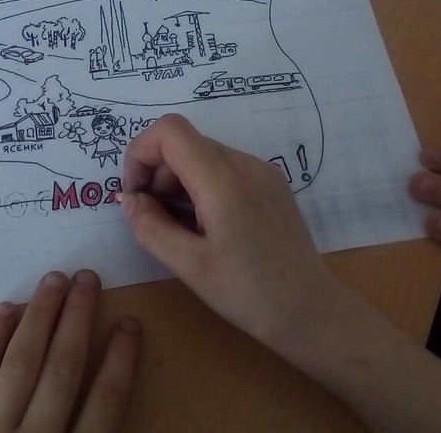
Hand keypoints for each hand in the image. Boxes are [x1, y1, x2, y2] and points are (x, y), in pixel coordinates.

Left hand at [0, 270, 141, 432]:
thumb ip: (88, 432)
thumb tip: (107, 394)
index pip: (105, 405)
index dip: (121, 362)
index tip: (130, 323)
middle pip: (62, 371)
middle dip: (77, 320)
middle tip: (87, 277)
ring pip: (20, 366)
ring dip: (40, 318)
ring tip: (55, 280)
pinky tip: (5, 310)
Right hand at [119, 114, 334, 353]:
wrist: (310, 310)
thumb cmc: (248, 293)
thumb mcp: (189, 265)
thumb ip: (150, 227)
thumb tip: (130, 201)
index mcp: (223, 179)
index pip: (169, 131)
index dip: (139, 154)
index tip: (135, 196)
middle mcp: (245, 164)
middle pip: (185, 142)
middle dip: (156, 174)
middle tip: (153, 221)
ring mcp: (262, 172)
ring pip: (203, 155)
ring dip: (178, 183)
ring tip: (180, 229)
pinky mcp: (271, 185)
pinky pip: (225, 169)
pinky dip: (202, 187)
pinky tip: (205, 228)